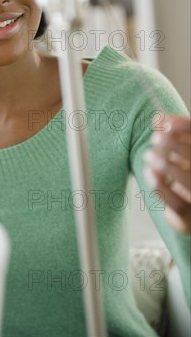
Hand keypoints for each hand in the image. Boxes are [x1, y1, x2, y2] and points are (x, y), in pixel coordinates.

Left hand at [143, 115, 190, 233]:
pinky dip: (162, 188)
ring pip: (190, 183)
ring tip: (148, 155)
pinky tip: (150, 174)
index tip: (164, 121)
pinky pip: (178, 205)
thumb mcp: (178, 151)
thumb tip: (157, 118)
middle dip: (175, 146)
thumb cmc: (184, 172)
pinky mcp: (188, 218)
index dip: (184, 127)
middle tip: (155, 138)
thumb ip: (170, 134)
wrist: (188, 210)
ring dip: (167, 166)